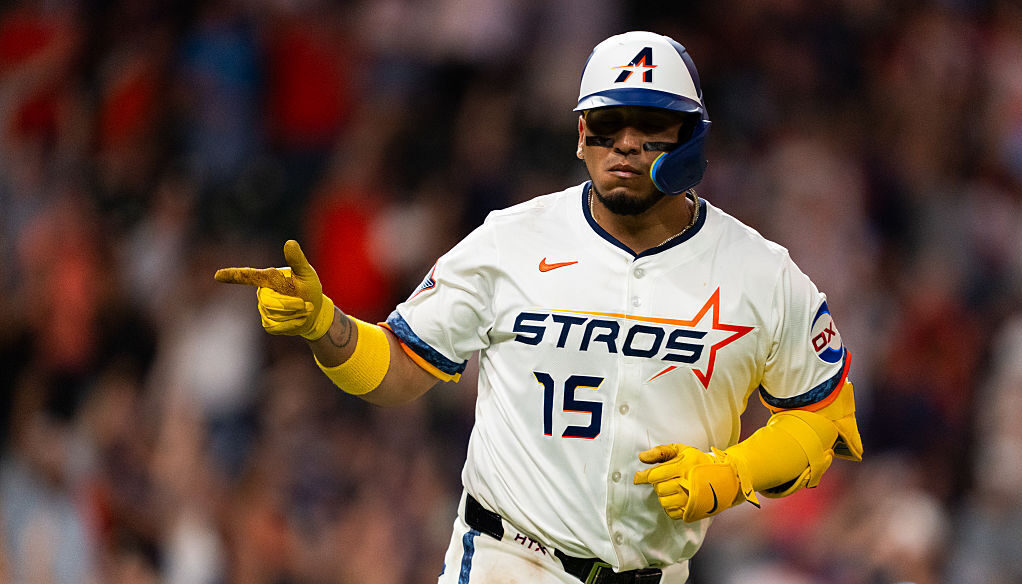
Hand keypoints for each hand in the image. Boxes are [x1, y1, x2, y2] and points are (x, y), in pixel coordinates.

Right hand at [214, 240, 334, 339]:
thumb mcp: (306, 273)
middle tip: (306, 304)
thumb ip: (297, 260)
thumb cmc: (309, 288)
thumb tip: (290, 242)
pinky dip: (293, 324)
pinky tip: (299, 319)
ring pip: (275, 316)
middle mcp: (263, 292)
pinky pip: (278, 327)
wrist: (315, 311)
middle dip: (292, 305)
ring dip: (295, 314)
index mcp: (268, 277)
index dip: (233, 275)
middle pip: (271, 302)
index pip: (248, 275)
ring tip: (304, 309)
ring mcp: (264, 309)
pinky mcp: (269, 324)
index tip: (217, 275)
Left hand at [633, 444, 754, 521]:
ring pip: (664, 501)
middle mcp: (686, 483)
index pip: (655, 475)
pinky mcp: (692, 510)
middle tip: (665, 480)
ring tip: (672, 489)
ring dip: (664, 495)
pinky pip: (672, 513)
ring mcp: (690, 499)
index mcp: (682, 467)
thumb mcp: (681, 450)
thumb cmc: (699, 461)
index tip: (637, 478)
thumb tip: (642, 457)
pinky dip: (670, 506)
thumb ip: (660, 452)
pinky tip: (676, 499)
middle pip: (659, 489)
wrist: (725, 476)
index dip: (643, 477)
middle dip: (658, 484)